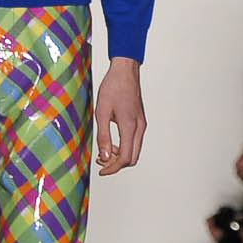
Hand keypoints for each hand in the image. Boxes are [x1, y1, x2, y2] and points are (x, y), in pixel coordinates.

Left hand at [94, 57, 145, 174]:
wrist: (125, 71)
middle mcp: (139, 128)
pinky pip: (134, 141)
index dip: (112, 168)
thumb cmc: (112, 88)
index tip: (101, 170)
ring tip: (104, 151)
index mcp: (130, 127)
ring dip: (120, 156)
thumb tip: (104, 157)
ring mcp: (141, 124)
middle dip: (116, 164)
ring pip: (134, 150)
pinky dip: (124, 147)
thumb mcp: (102, 112)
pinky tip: (111, 142)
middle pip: (132, 158)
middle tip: (100, 161)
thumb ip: (103, 137)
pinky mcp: (140, 121)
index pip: (125, 158)